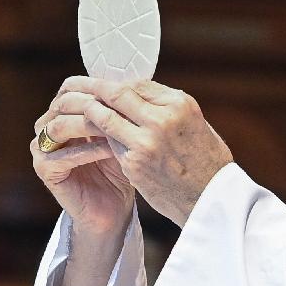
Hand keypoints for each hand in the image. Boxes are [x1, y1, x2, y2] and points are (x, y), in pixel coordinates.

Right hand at [32, 80, 136, 239]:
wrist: (112, 208)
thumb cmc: (118, 168)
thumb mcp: (119, 133)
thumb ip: (116, 111)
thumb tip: (130, 81)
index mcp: (61, 113)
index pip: (71, 89)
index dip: (96, 88)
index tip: (125, 92)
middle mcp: (46, 127)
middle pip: (63, 104)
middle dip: (93, 104)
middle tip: (120, 107)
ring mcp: (41, 149)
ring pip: (60, 126)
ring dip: (90, 125)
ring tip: (117, 128)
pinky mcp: (44, 170)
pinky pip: (62, 155)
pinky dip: (87, 151)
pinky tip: (110, 150)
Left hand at [49, 78, 232, 226]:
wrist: (211, 202)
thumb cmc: (207, 163)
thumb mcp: (196, 124)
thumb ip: (168, 110)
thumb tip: (141, 98)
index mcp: (181, 104)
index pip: (138, 84)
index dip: (117, 85)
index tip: (104, 89)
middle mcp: (163, 118)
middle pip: (116, 93)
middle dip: (92, 88)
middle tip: (75, 88)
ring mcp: (147, 141)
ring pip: (103, 115)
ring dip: (87, 111)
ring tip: (74, 111)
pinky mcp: (134, 163)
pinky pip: (107, 142)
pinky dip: (94, 136)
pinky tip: (85, 136)